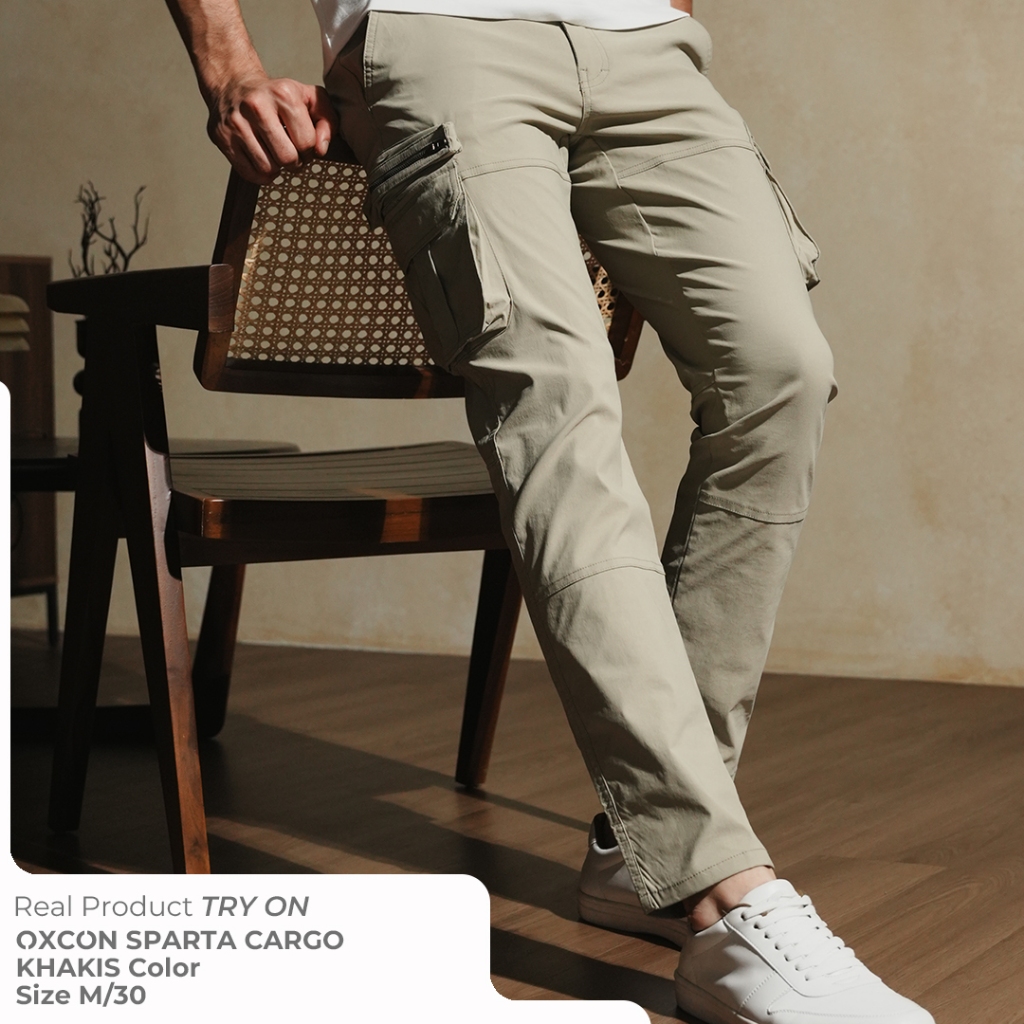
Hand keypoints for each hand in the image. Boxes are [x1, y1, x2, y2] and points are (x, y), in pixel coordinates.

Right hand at [205, 74, 337, 183]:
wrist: (233, 84)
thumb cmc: (276, 96)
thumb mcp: (309, 98)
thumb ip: (328, 121)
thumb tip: (321, 149)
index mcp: (283, 94)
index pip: (307, 143)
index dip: (311, 150)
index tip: (304, 144)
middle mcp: (257, 106)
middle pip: (287, 159)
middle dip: (295, 162)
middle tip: (291, 153)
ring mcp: (236, 123)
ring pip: (268, 169)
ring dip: (277, 169)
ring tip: (275, 154)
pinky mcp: (222, 137)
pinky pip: (249, 173)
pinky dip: (261, 174)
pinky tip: (262, 159)